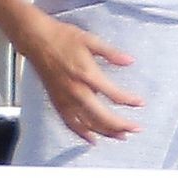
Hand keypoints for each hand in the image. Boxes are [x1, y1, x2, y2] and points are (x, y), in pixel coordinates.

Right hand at [26, 13, 142, 142]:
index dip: (130, 101)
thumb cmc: (62, 37)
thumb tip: (130, 60)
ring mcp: (66, 99)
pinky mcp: (57, 102)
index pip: (114, 95)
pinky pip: (71, 124)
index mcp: (87, 74)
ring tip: (121, 136)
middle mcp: (77, 91)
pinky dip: (82, 134)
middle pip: (103, 117)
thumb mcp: (90, 40)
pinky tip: (92, 139)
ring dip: (106, 132)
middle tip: (136, 128)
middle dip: (122, 125)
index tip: (140, 103)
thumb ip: (111, 53)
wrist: (36, 40)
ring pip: (88, 124)